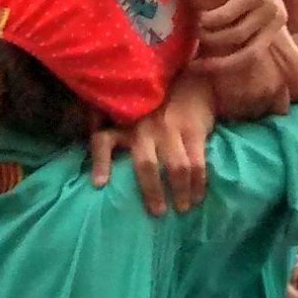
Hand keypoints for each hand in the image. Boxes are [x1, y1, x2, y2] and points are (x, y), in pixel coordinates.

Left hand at [107, 70, 216, 213]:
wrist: (194, 85)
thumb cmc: (158, 109)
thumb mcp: (134, 117)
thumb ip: (120, 136)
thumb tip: (103, 173)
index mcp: (126, 125)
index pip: (103, 139)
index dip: (99, 162)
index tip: (99, 185)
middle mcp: (145, 128)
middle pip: (145, 165)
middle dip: (151, 191)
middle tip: (156, 213)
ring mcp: (170, 130)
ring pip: (175, 168)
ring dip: (179, 192)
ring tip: (181, 208)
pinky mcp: (193, 132)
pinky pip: (196, 163)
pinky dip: (198, 184)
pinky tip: (197, 197)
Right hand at [202, 18, 297, 108]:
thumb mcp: (256, 10)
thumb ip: (250, 33)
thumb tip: (234, 57)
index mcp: (281, 28)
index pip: (297, 60)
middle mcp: (278, 20)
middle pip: (250, 55)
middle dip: (223, 65)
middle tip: (200, 66)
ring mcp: (267, 7)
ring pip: (234, 35)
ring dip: (210, 36)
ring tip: (198, 33)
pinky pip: (225, 16)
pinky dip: (209, 20)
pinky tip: (201, 18)